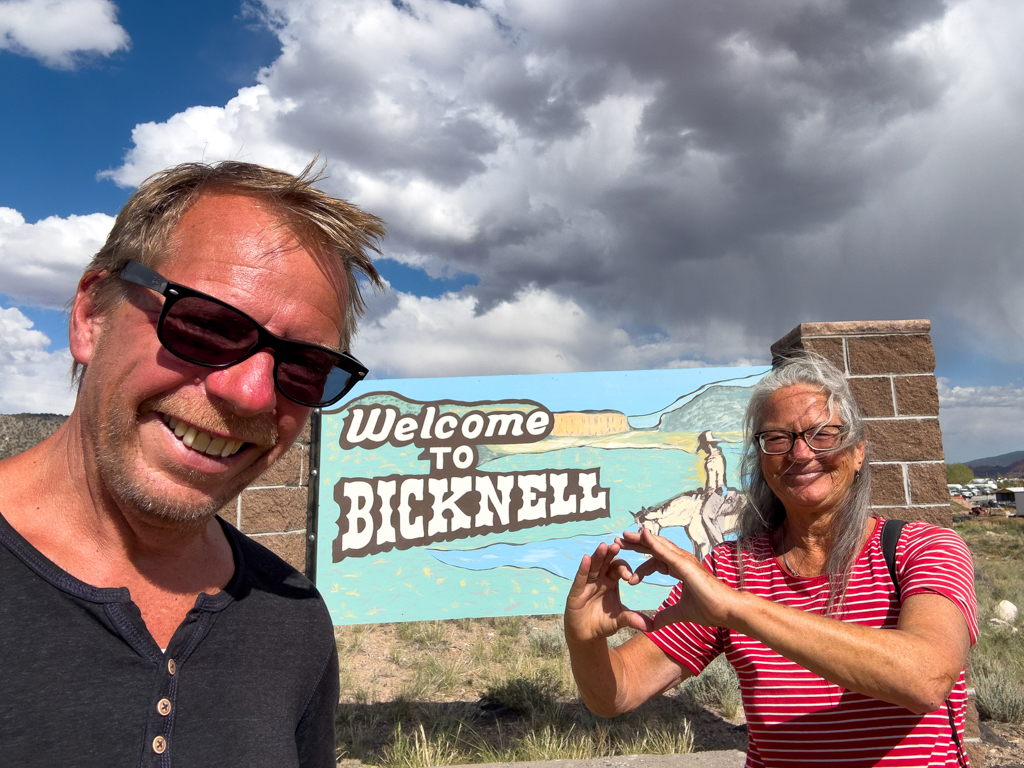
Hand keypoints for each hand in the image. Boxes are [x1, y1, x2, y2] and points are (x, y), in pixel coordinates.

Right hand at [564, 541, 653, 644]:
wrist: (586, 635)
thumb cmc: (602, 622)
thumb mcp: (620, 620)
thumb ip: (633, 619)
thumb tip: (651, 626)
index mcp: (611, 581)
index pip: (618, 569)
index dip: (624, 569)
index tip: (629, 577)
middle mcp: (599, 579)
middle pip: (605, 562)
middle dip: (610, 554)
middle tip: (617, 545)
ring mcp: (587, 584)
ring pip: (593, 566)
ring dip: (598, 556)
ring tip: (604, 546)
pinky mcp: (576, 592)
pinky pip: (580, 578)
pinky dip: (583, 569)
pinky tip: (586, 558)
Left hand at [616, 528, 738, 629]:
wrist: (727, 611)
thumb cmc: (710, 609)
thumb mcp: (681, 612)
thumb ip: (666, 615)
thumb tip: (654, 623)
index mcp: (680, 569)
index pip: (656, 561)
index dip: (641, 563)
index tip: (627, 568)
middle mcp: (681, 561)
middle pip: (654, 548)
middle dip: (636, 545)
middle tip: (618, 541)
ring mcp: (684, 560)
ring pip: (658, 546)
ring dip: (640, 540)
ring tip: (623, 535)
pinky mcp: (686, 565)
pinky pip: (666, 551)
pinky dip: (653, 543)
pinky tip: (642, 536)